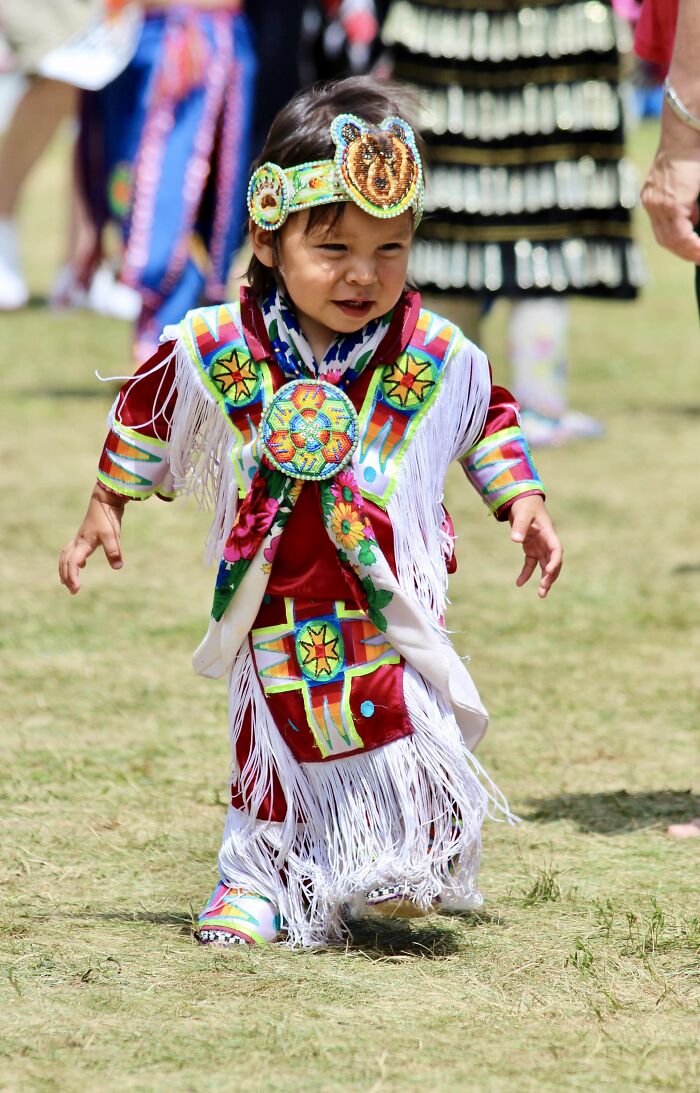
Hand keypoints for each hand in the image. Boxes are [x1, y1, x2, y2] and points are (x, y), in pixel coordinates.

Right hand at [59, 485, 126, 594]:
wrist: (105, 499)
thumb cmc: (107, 517)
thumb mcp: (112, 535)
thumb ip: (114, 550)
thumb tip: (117, 567)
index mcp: (83, 544)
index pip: (72, 564)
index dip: (73, 577)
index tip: (77, 589)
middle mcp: (78, 542)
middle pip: (65, 562)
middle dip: (67, 577)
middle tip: (73, 591)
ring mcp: (80, 538)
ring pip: (66, 556)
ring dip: (65, 569)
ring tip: (67, 582)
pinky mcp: (85, 535)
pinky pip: (72, 550)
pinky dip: (72, 559)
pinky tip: (81, 564)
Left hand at [508, 495, 561, 598]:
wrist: (522, 500)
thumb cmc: (525, 505)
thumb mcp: (522, 514)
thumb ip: (519, 526)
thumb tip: (515, 540)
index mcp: (548, 533)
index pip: (556, 550)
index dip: (555, 562)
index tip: (549, 572)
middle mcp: (547, 542)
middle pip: (553, 562)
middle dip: (551, 576)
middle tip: (544, 589)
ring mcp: (540, 546)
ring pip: (545, 566)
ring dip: (544, 579)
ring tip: (541, 594)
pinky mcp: (531, 548)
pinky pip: (531, 564)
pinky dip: (526, 573)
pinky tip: (519, 583)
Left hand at [641, 106, 699, 262]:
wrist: (687, 131)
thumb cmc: (693, 151)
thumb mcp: (688, 182)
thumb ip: (688, 202)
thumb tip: (696, 218)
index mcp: (653, 196)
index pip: (662, 229)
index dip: (677, 243)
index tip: (691, 251)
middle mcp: (651, 202)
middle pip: (664, 239)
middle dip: (683, 251)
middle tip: (699, 258)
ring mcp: (658, 204)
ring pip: (671, 240)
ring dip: (689, 251)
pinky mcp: (670, 203)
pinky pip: (680, 233)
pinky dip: (693, 244)